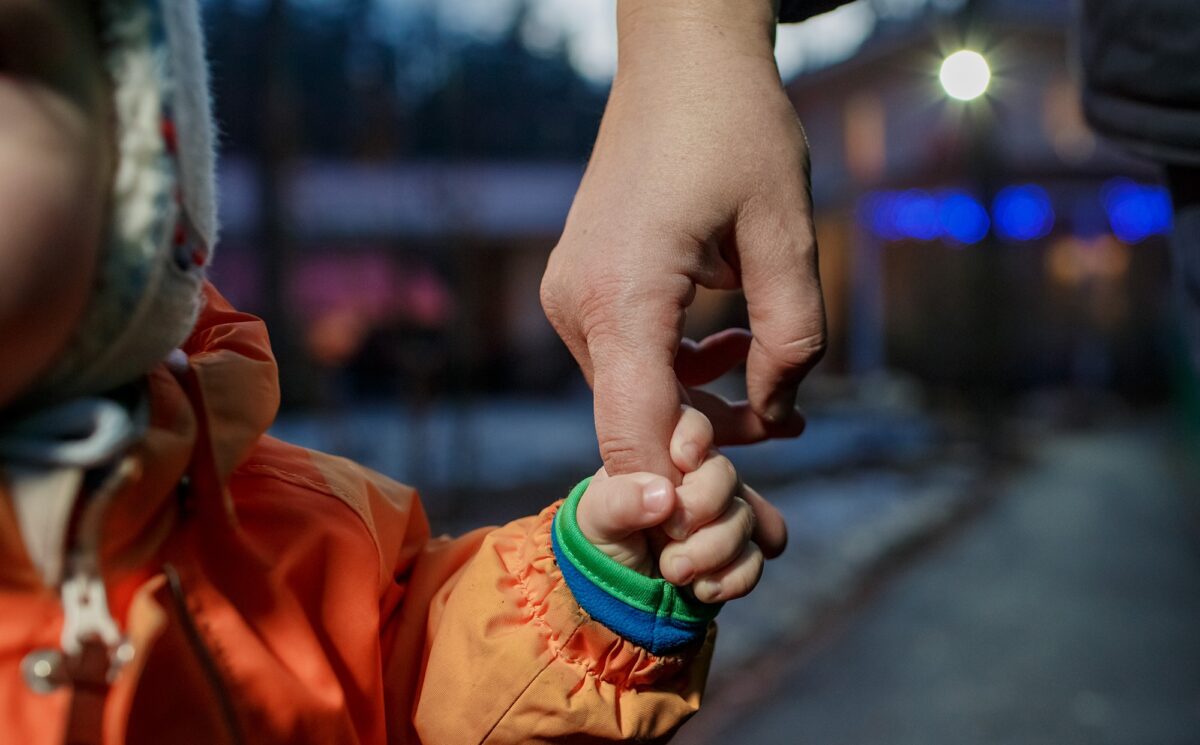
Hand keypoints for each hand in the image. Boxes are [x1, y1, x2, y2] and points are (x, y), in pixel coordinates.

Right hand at [541, 0, 825, 478]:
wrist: (680, 62)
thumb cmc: (733, 128)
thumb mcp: (787, 230)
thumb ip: (793, 334)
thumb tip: (778, 410)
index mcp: (620, 293)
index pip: (633, 429)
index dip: (674, 492)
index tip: (724, 524)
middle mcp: (576, 303)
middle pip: (636, 419)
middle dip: (711, 445)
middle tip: (790, 431)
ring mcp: (570, 297)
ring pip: (632, 394)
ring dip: (699, 407)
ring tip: (777, 392)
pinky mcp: (581, 289)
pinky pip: (627, 359)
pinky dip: (677, 373)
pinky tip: (731, 347)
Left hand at [576, 406, 786, 600]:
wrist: (615, 596)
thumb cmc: (603, 542)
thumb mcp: (596, 519)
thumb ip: (620, 501)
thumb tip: (665, 495)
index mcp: (663, 457)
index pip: (692, 428)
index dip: (694, 438)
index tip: (681, 460)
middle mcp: (698, 481)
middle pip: (725, 475)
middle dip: (701, 507)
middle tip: (669, 535)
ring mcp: (720, 517)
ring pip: (743, 518)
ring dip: (713, 549)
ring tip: (674, 571)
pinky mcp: (736, 556)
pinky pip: (755, 559)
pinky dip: (734, 576)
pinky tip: (703, 589)